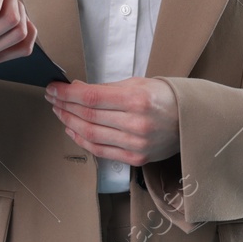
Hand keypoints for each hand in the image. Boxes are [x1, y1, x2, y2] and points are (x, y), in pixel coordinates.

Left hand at [45, 78, 180, 166]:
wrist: (190, 121)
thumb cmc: (164, 97)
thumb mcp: (138, 83)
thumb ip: (106, 88)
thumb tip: (76, 88)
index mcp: (137, 99)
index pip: (92, 97)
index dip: (67, 94)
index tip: (53, 88)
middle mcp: (136, 123)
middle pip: (88, 116)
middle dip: (64, 106)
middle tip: (52, 99)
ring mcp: (136, 143)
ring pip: (91, 135)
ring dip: (69, 123)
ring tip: (59, 112)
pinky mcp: (136, 158)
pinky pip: (101, 151)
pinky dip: (82, 140)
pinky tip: (72, 130)